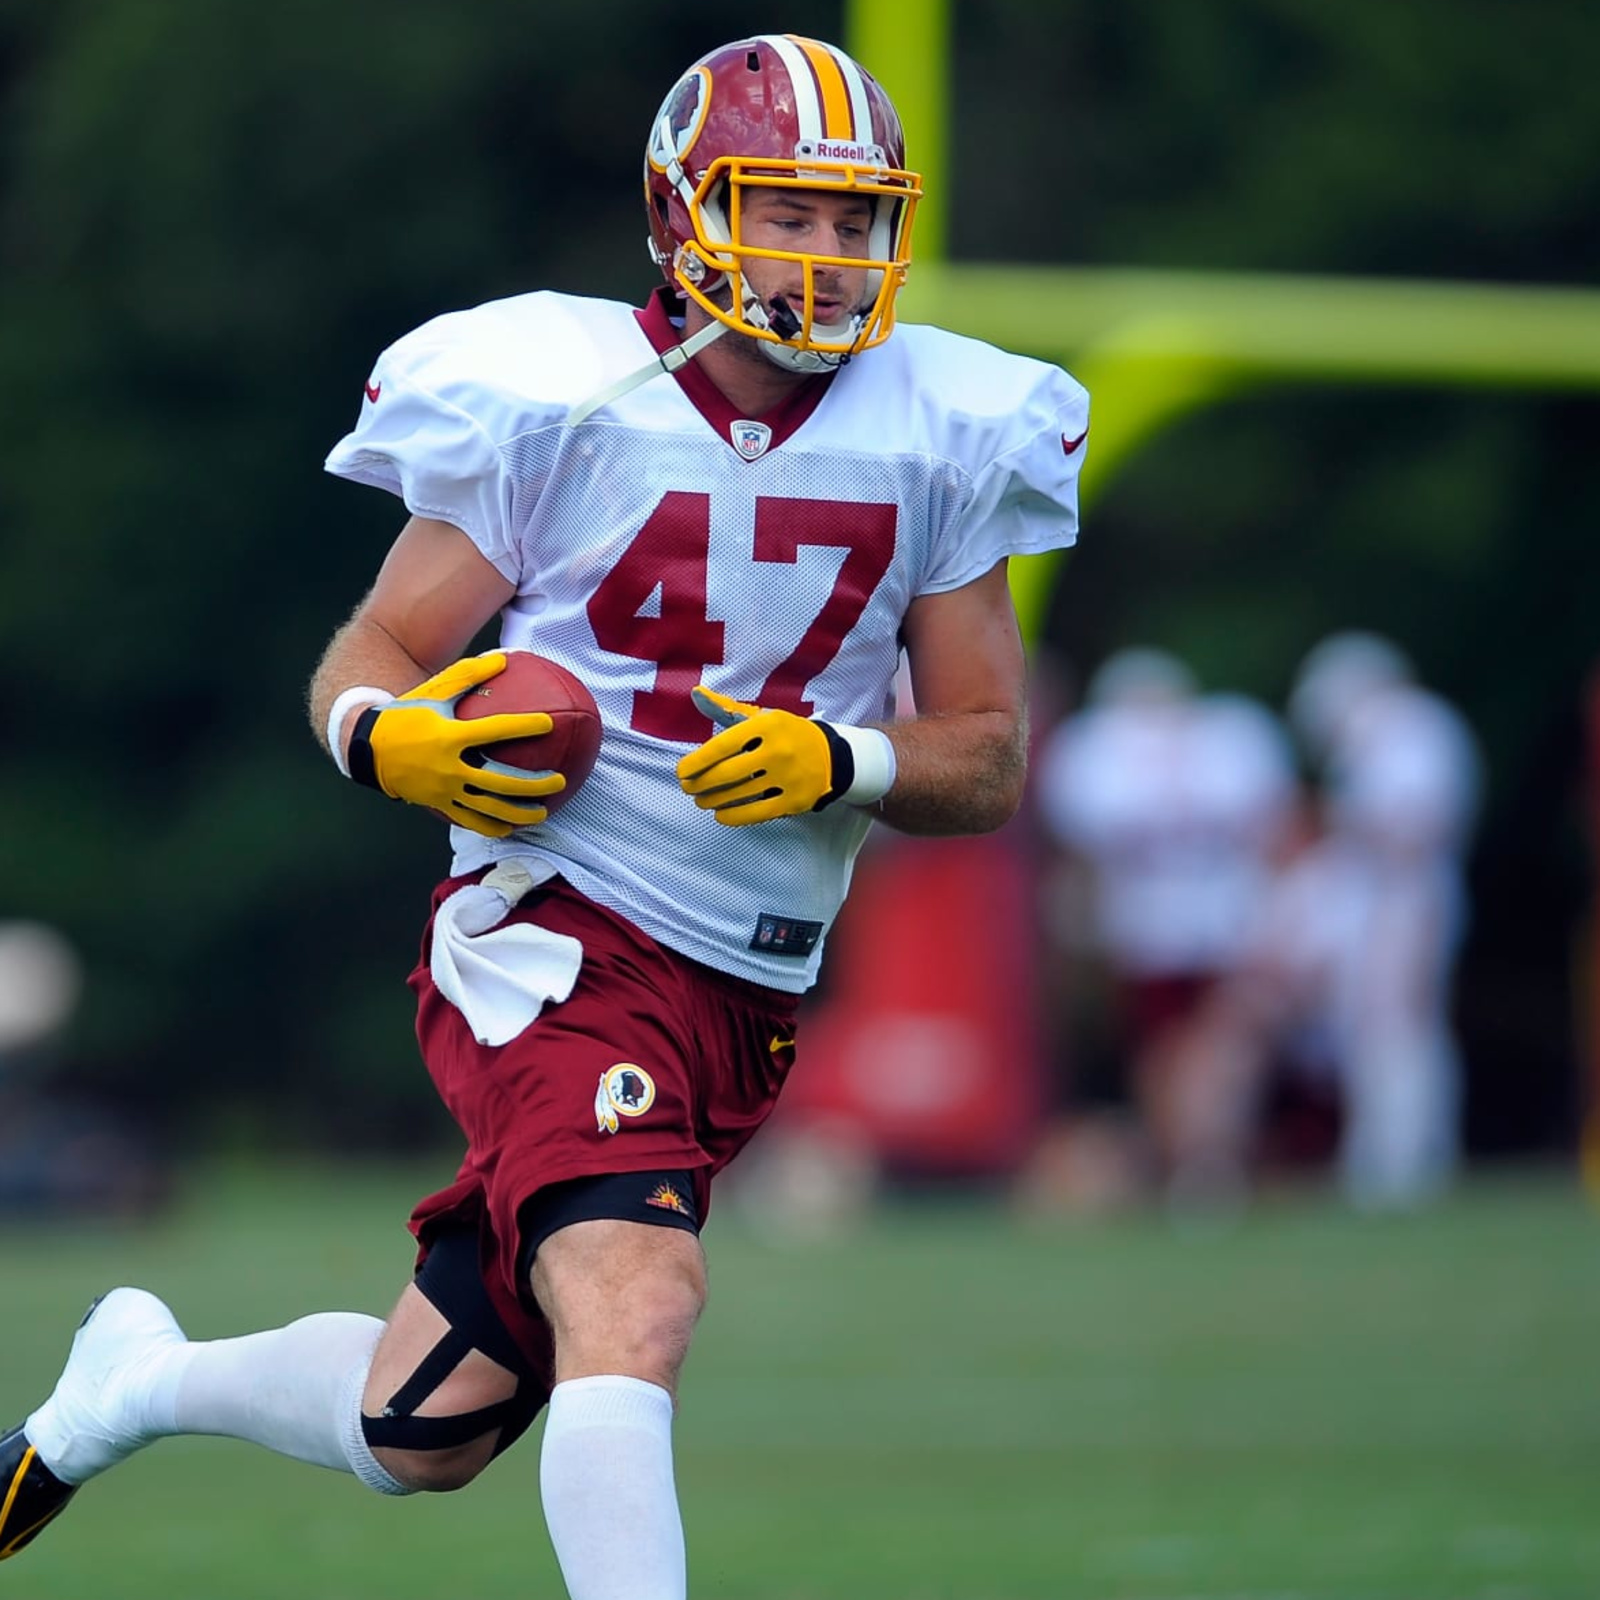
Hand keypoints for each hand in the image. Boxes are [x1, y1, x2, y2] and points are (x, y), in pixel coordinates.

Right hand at [350, 653, 564, 836]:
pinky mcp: (438, 805)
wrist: (368, 747)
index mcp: (450, 736)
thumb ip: (469, 674)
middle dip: (534, 784)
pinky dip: (493, 827)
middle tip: (559, 781)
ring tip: (543, 812)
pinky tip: (512, 828)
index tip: (549, 723)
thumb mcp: (434, 690)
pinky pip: (470, 821)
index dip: (524, 726)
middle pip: (501, 781)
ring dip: (520, 813)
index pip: (495, 731)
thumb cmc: (407, 714)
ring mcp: (444, 789)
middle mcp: (449, 766)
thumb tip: (504, 658)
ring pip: (489, 808)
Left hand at [676, 685, 845, 825]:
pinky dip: (732, 816)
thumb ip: (725, 709)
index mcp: (767, 725)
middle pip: (726, 773)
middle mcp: (777, 750)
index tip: (681, 771)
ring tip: (702, 800)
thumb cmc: (786, 734)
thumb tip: (694, 693)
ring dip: (712, 801)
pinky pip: (755, 813)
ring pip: (737, 795)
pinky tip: (720, 814)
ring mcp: (787, 777)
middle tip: (688, 788)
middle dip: (699, 784)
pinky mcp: (794, 800)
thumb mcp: (761, 717)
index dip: (696, 761)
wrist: (832, 756)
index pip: (721, 745)